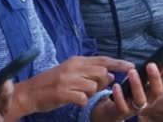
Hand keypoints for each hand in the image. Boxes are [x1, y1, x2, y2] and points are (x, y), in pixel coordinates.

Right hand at [7, 56, 133, 118]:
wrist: (29, 93)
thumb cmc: (52, 84)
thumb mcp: (71, 73)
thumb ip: (90, 73)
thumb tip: (111, 75)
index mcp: (75, 60)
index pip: (102, 60)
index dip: (118, 63)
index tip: (132, 66)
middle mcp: (72, 67)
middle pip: (102, 73)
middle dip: (102, 83)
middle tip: (91, 88)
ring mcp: (67, 80)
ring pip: (94, 87)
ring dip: (90, 94)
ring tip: (77, 94)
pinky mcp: (62, 93)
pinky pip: (83, 99)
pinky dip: (81, 102)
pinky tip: (73, 100)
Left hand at [91, 63, 162, 120]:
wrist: (116, 107)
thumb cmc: (131, 89)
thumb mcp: (142, 77)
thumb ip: (151, 68)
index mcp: (155, 89)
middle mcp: (149, 99)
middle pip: (158, 91)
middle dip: (155, 78)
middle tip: (150, 64)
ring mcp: (137, 106)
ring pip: (141, 99)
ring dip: (137, 85)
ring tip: (132, 71)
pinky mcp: (124, 111)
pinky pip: (123, 106)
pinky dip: (120, 96)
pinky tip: (116, 85)